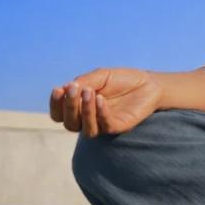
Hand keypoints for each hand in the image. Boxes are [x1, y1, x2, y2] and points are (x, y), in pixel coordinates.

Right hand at [49, 67, 163, 137]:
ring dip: (85, 111)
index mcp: (80, 108)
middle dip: (69, 106)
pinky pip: (105, 125)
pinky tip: (101, 99)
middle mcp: (89, 120)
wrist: (149, 83)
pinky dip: (100, 113)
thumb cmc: (122, 80)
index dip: (55, 104)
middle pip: (70, 123)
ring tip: (89, 92)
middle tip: (74, 89)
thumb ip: (85, 82)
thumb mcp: (101, 76)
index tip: (58, 89)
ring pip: (86, 129)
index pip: (60, 114)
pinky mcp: (119, 126)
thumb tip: (66, 88)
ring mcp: (103, 125)